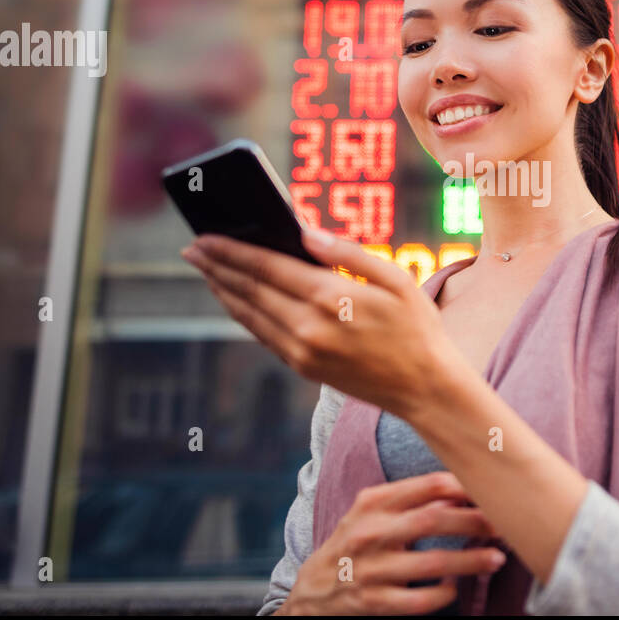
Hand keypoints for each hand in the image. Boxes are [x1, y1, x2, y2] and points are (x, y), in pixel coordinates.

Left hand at [181, 228, 469, 419]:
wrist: (425, 388)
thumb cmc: (417, 327)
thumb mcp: (395, 279)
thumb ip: (346, 252)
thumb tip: (303, 231)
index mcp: (331, 297)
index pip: (266, 266)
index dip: (231, 249)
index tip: (205, 235)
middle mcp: (308, 327)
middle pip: (249, 289)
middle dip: (217, 266)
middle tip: (192, 248)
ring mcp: (302, 352)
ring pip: (249, 315)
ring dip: (223, 290)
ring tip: (206, 270)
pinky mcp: (303, 368)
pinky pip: (263, 335)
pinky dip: (243, 314)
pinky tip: (236, 300)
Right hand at [279, 472, 506, 615]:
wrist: (312, 589)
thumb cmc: (355, 542)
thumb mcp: (373, 512)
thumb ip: (412, 500)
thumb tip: (464, 490)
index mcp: (373, 503)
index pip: (428, 485)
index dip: (465, 487)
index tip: (492, 492)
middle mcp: (370, 533)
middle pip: (433, 521)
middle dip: (475, 522)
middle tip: (504, 525)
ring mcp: (371, 570)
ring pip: (432, 564)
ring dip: (471, 561)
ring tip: (497, 558)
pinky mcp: (373, 603)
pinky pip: (419, 601)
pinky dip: (443, 594)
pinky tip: (455, 587)